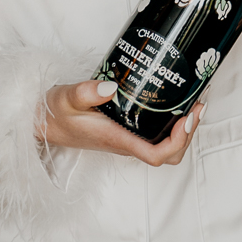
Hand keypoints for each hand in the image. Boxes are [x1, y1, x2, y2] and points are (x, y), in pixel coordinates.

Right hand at [41, 79, 201, 166]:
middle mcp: (126, 144)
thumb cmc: (55, 113)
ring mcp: (128, 140)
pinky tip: (175, 103)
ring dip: (184, 129)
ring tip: (193, 102)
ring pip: (166, 148)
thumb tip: (111, 86)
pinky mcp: (127, 133)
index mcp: (117, 140)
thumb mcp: (67, 97)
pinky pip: (157, 137)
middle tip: (197, 104)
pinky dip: (172, 124)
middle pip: (170, 155)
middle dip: (189, 134)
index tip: (186, 116)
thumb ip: (86, 92)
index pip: (157, 155)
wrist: (44, 123)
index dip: (178, 141)